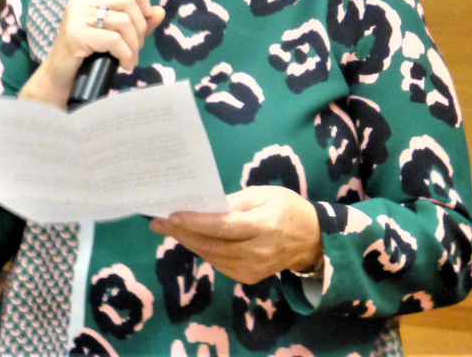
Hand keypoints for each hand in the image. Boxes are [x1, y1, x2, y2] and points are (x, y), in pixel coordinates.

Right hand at [20, 0, 164, 108]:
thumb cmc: (88, 55)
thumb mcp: (116, 35)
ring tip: (130, 59)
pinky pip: (114, 40)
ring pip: (123, 21)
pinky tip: (124, 64)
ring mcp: (75, 16)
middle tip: (137, 46)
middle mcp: (80, 0)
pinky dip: (126, 54)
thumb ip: (137, 23)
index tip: (147, 13)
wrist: (60, 79)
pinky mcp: (75, 35)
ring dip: (134, 44)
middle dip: (140, 26)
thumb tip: (160, 11)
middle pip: (126, 0)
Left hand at [149, 186, 322, 284]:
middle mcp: (257, 252)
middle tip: (159, 222)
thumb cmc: (287, 208)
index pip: (223, 226)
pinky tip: (192, 240)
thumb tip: (204, 206)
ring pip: (213, 257)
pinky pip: (220, 265)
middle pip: (213, 244)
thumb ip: (235, 201)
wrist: (311, 239)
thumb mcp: (264, 194)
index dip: (195, 222)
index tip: (172, 215)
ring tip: (170, 229)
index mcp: (263, 226)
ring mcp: (254, 269)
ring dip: (189, 243)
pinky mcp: (250, 277)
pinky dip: (204, 252)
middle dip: (183, 233)